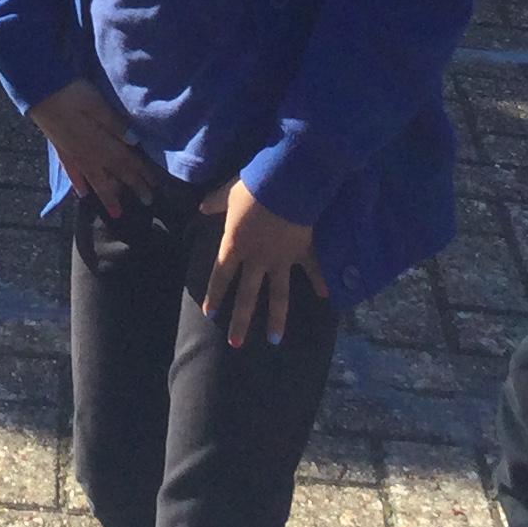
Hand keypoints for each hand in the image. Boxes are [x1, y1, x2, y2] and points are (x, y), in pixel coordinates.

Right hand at [27, 79, 165, 217]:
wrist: (37, 90)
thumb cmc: (71, 92)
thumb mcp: (97, 103)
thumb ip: (114, 124)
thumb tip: (134, 142)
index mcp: (99, 142)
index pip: (126, 161)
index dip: (141, 173)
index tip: (156, 186)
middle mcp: (88, 154)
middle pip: (113, 173)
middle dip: (131, 187)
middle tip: (147, 202)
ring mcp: (72, 154)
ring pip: (93, 179)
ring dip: (106, 195)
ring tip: (115, 213)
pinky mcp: (60, 149)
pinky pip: (71, 173)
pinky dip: (78, 184)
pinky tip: (82, 194)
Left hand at [199, 178, 326, 348]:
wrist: (287, 181)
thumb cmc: (254, 185)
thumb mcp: (228, 192)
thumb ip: (215, 203)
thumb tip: (202, 208)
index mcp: (235, 244)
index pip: (221, 275)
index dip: (215, 294)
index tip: (210, 314)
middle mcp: (257, 258)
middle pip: (246, 295)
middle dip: (240, 321)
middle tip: (235, 344)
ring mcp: (281, 258)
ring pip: (278, 295)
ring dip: (276, 318)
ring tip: (274, 340)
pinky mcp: (303, 250)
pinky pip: (312, 270)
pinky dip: (320, 282)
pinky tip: (326, 298)